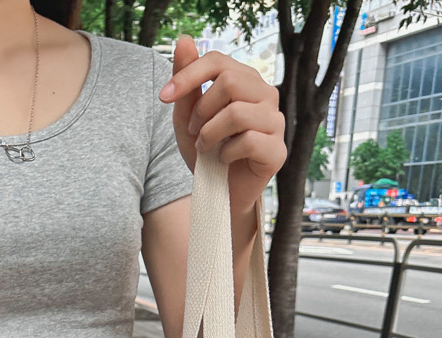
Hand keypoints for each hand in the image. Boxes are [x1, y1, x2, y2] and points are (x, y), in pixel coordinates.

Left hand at [159, 36, 286, 216]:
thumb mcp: (188, 118)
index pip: (218, 60)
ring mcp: (275, 122)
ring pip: (237, 112)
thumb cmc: (207, 152)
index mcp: (245, 81)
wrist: (218, 193)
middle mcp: (265, 96)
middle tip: (194, 131)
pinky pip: (248, 141)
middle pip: (230, 82)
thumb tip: (184, 39)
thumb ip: (187, 83)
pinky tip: (223, 160)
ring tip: (205, 147)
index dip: (189, 75)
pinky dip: (225, 153)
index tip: (164, 97)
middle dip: (201, 110)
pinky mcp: (277, 150)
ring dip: (210, 134)